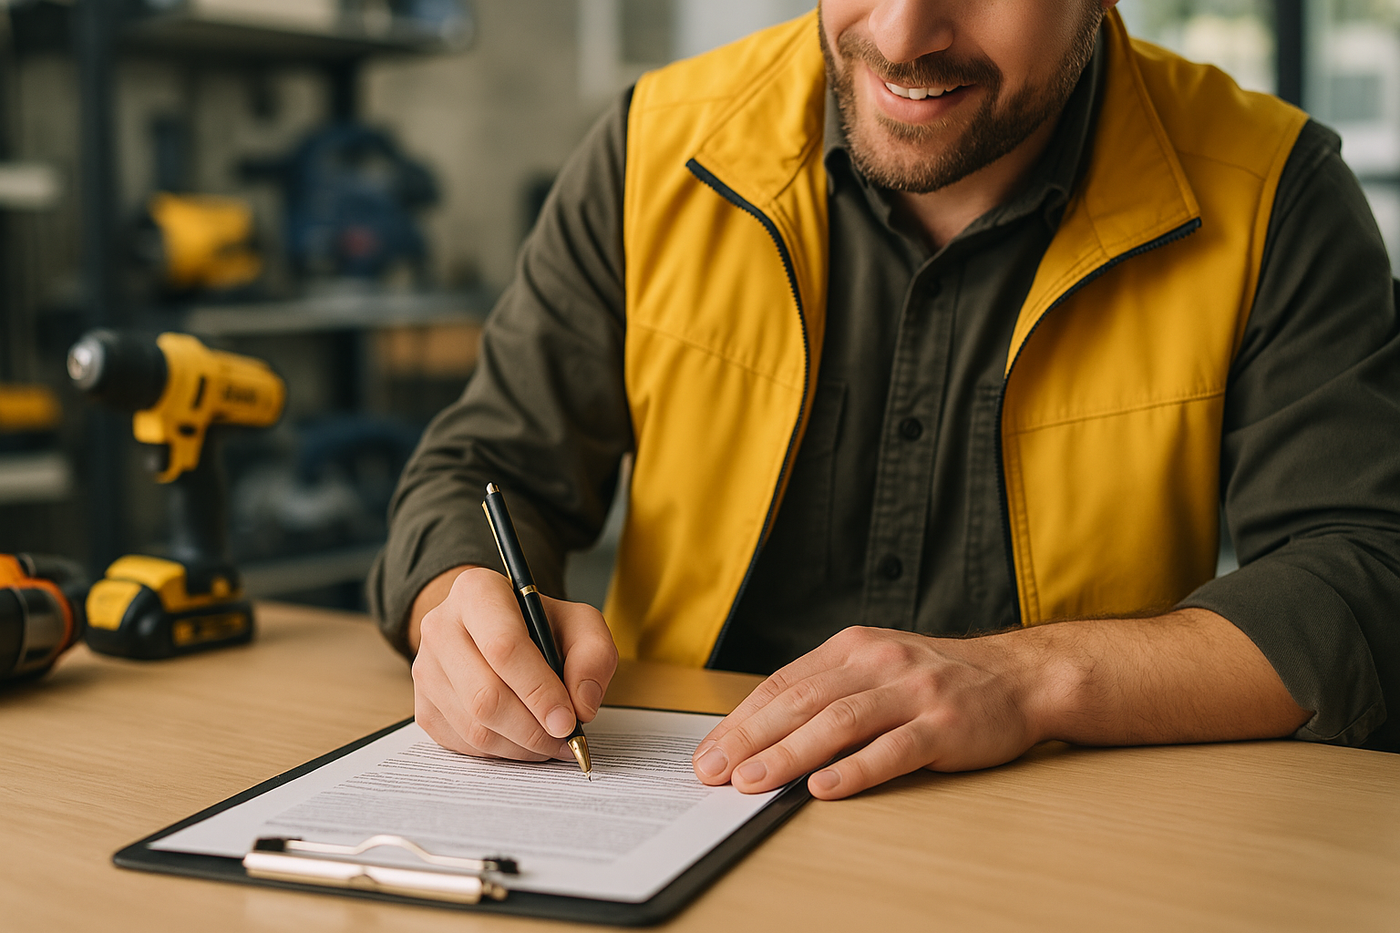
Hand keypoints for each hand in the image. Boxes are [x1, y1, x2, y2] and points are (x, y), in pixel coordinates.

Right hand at [411, 566, 618, 760]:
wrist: (496, 632)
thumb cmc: (540, 626)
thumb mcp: (580, 623)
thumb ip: (593, 656)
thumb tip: (582, 706)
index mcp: (476, 591)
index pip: (504, 647)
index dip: (539, 691)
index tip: (568, 720)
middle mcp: (440, 627)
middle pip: (485, 696)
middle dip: (534, 729)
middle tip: (567, 739)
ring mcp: (425, 670)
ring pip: (474, 727)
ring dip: (522, 746)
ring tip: (552, 742)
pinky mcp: (423, 707)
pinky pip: (464, 745)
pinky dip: (502, 752)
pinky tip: (524, 739)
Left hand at [692, 626, 1044, 799]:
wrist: (1019, 676)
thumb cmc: (938, 679)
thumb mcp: (876, 667)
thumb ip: (828, 692)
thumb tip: (762, 736)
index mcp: (852, 647)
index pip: (783, 684)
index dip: (741, 719)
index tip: (709, 752)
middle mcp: (878, 663)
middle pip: (801, 702)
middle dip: (750, 739)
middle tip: (714, 771)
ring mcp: (913, 692)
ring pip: (838, 722)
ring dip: (789, 755)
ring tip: (753, 782)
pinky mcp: (944, 724)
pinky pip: (893, 749)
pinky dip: (855, 770)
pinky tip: (824, 789)